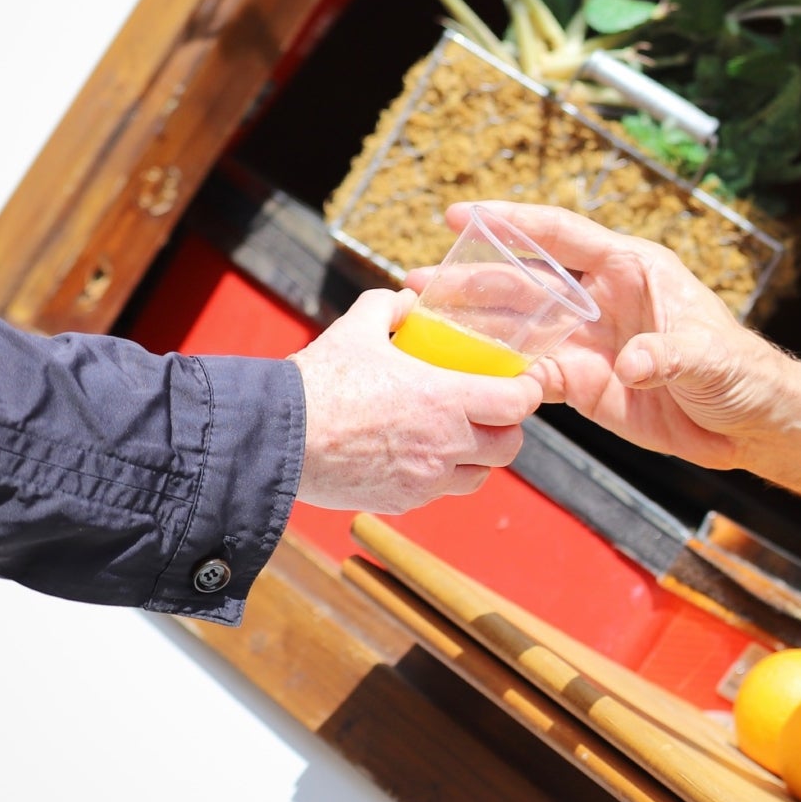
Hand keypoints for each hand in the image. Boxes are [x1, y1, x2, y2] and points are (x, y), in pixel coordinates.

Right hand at [289, 288, 540, 511]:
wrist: (275, 438)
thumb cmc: (319, 382)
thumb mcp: (356, 328)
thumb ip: (388, 307)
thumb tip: (408, 299)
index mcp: (446, 399)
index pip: (518, 403)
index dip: (526, 392)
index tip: (519, 384)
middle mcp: (445, 444)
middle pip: (509, 447)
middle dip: (505, 429)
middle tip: (489, 413)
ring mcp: (425, 479)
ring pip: (478, 477)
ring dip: (475, 458)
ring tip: (455, 438)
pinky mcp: (402, 502)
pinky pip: (438, 493)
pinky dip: (438, 477)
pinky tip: (416, 456)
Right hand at [432, 202, 800, 515]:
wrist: (749, 423)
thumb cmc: (741, 372)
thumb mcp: (709, 358)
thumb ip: (668, 357)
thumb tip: (631, 364)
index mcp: (631, 269)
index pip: (561, 236)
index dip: (510, 223)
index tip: (461, 214)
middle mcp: (602, 299)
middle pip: (525, 281)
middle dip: (472, 279)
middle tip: (418, 278)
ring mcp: (590, 340)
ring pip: (518, 326)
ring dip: (472, 325)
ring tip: (420, 320)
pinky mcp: (584, 383)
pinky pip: (530, 372)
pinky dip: (495, 372)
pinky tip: (458, 372)